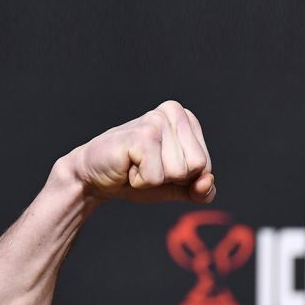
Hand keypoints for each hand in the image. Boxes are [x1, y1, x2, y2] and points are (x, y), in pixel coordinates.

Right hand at [65, 100, 215, 202]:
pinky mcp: (141, 135)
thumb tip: (208, 181)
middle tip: (148, 165)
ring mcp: (156, 121)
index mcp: (187, 119)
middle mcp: (174, 112)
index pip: (206, 166)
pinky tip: (128, 165)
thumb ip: (201, 192)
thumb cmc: (138, 176)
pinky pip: (157, 177)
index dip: (184, 178)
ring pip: (179, 172)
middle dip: (172, 178)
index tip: (160, 166)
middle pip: (198, 167)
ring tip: (137, 164)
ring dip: (154, 179)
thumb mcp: (177, 188)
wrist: (96, 177)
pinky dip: (141, 181)